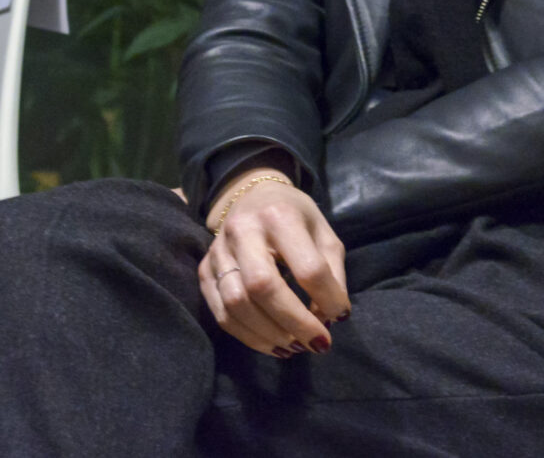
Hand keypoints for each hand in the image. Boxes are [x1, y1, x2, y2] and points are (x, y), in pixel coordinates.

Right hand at [198, 170, 349, 357]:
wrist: (253, 196)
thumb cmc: (296, 217)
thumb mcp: (324, 234)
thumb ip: (332, 274)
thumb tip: (332, 318)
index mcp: (281, 216)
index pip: (307, 266)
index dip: (326, 297)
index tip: (340, 316)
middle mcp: (243, 231)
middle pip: (263, 287)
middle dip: (294, 322)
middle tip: (318, 343)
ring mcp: (218, 252)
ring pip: (236, 304)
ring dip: (268, 334)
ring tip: (295, 347)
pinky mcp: (204, 271)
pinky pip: (220, 313)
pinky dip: (248, 336)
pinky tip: (272, 344)